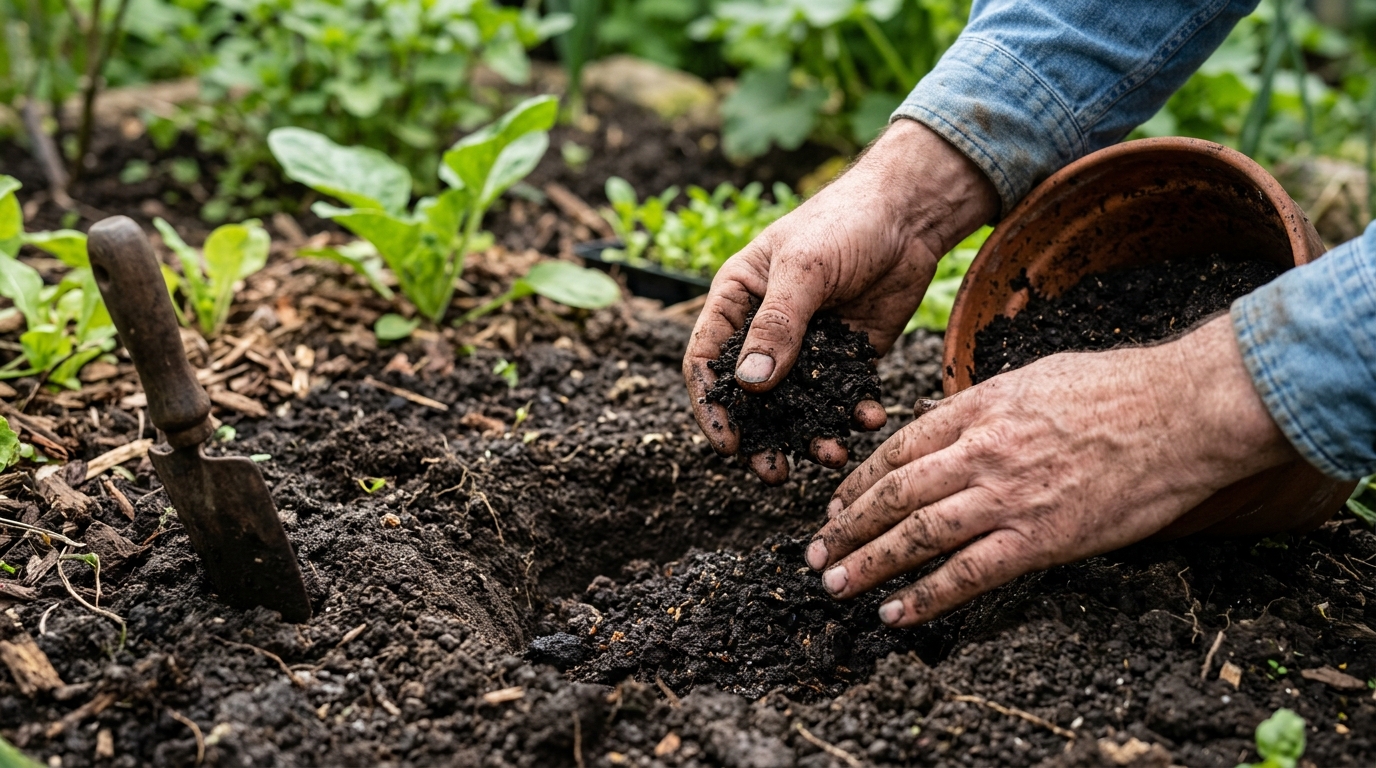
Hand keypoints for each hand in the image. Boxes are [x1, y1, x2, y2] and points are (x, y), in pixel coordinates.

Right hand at [683, 120, 998, 483]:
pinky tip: (870, 420)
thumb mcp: (805, 269)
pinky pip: (843, 395)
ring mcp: (808, 345)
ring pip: (799, 404)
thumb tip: (751, 385)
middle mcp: (766, 328)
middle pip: (751, 396)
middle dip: (762, 437)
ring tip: (831, 456)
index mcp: (736, 301)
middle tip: (774, 473)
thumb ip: (778, 325)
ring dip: (811, 434)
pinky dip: (853, 412)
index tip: (729, 444)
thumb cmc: (843, 223)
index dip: (713, 406)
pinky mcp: (848, 354)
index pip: (707, 361)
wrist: (910, 213)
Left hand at [804, 315, 1295, 626]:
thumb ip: (987, 404)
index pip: (897, 448)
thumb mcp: (1035, 376)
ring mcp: (1008, 496)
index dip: (859, 481)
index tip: (836, 503)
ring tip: (835, 584)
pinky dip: (926, 598)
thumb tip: (956, 422)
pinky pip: (968, 575)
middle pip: (894, 492)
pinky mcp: (1041, 538)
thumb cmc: (1119, 388)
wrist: (1185, 409)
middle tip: (817, 550)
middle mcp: (981, 451)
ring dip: (868, 564)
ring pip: (917, 534)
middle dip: (848, 526)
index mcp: (977, 408)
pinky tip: (896, 614)